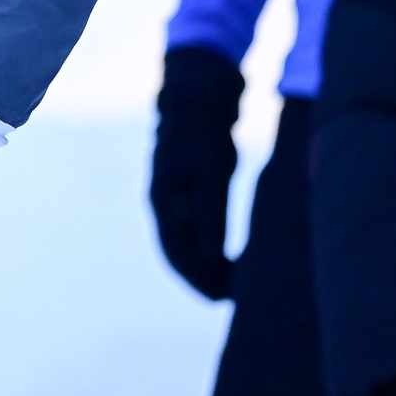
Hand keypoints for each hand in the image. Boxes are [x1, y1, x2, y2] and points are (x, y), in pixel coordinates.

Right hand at [149, 43, 244, 298]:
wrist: (197, 94)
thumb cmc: (206, 133)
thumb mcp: (212, 173)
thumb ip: (211, 214)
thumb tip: (212, 255)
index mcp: (165, 200)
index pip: (178, 252)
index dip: (199, 279)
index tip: (224, 300)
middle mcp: (164, 201)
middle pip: (179, 252)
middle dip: (202, 278)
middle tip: (231, 300)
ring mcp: (172, 194)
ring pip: (185, 242)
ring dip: (204, 266)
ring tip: (231, 287)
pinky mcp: (185, 187)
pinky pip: (192, 227)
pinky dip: (207, 247)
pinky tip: (225, 258)